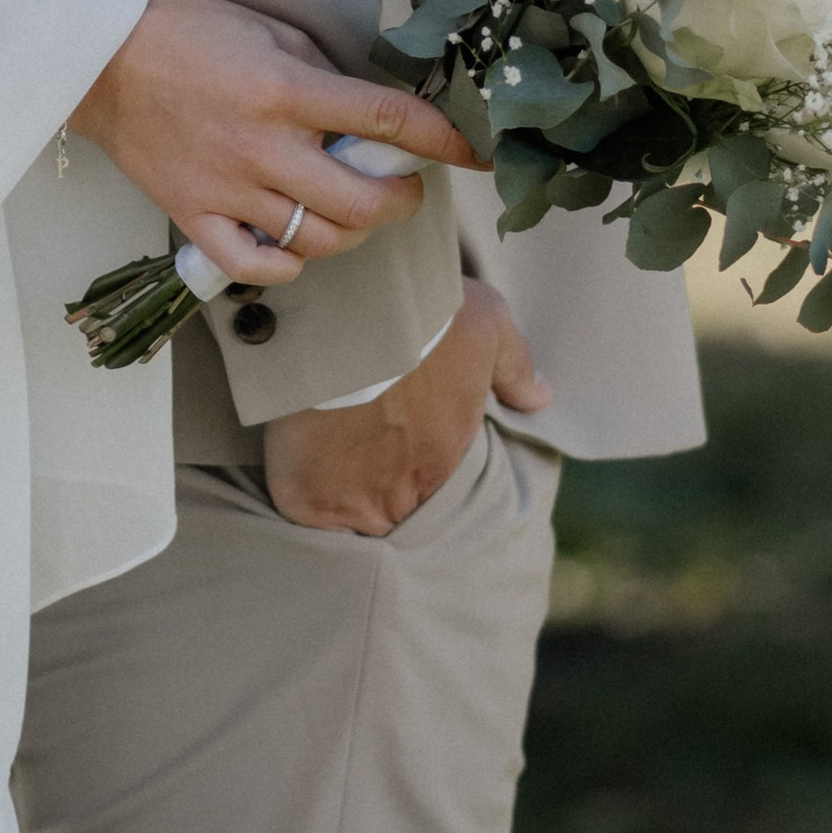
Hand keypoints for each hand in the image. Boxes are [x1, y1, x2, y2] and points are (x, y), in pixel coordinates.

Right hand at [67, 0, 478, 291]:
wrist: (99, 60)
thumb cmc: (184, 30)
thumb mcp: (267, 27)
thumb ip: (320, 70)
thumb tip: (366, 108)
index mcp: (285, 90)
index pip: (385, 120)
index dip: (443, 139)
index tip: (476, 150)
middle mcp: (263, 147)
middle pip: (363, 204)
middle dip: (402, 200)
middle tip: (402, 187)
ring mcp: (227, 189)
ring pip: (318, 242)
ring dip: (350, 232)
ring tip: (348, 211)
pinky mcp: (192, 216)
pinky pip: (255, 267)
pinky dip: (287, 264)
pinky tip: (294, 243)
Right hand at [262, 278, 551, 533]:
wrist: (354, 315)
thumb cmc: (426, 317)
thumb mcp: (484, 323)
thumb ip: (512, 365)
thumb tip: (540, 397)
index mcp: (447, 453)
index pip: (433, 483)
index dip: (414, 468)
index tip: (395, 444)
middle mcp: (405, 490)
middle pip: (389, 508)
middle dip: (376, 491)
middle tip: (354, 454)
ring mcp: (354, 502)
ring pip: (346, 516)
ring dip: (337, 496)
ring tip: (321, 463)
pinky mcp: (306, 500)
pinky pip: (301, 511)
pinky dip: (297, 494)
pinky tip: (291, 466)